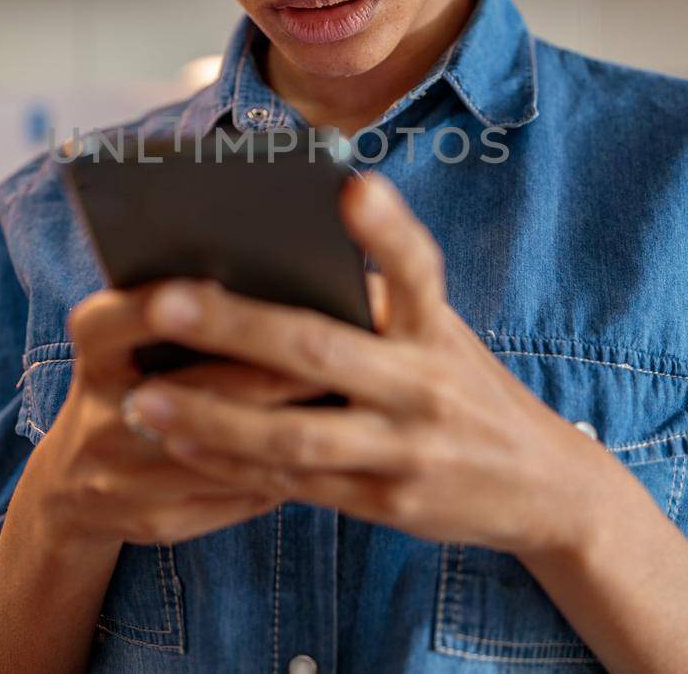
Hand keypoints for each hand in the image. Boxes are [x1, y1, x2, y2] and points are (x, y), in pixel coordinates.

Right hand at [22, 284, 324, 547]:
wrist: (73, 484)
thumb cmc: (134, 383)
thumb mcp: (131, 342)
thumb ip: (183, 313)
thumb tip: (278, 282)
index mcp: (94, 354)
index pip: (119, 318)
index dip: (171, 304)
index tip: (228, 284)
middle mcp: (95, 415)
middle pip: (196, 390)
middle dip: (270, 372)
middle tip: (335, 356)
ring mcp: (118, 476)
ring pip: (222, 453)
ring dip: (285, 430)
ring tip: (344, 408)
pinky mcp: (149, 520)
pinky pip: (230, 497)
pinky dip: (278, 475)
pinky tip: (320, 458)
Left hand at [120, 173, 626, 557]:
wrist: (544, 487)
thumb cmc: (462, 388)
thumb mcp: (441, 337)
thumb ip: (378, 307)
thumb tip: (270, 263)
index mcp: (437, 328)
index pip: (418, 268)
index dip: (385, 229)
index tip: (351, 187)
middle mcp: (425, 384)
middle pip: (320, 351)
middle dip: (236, 326)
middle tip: (162, 298)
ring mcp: (406, 449)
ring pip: (294, 434)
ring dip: (211, 417)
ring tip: (143, 399)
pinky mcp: (386, 501)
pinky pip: (294, 482)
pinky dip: (231, 463)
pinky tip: (179, 443)